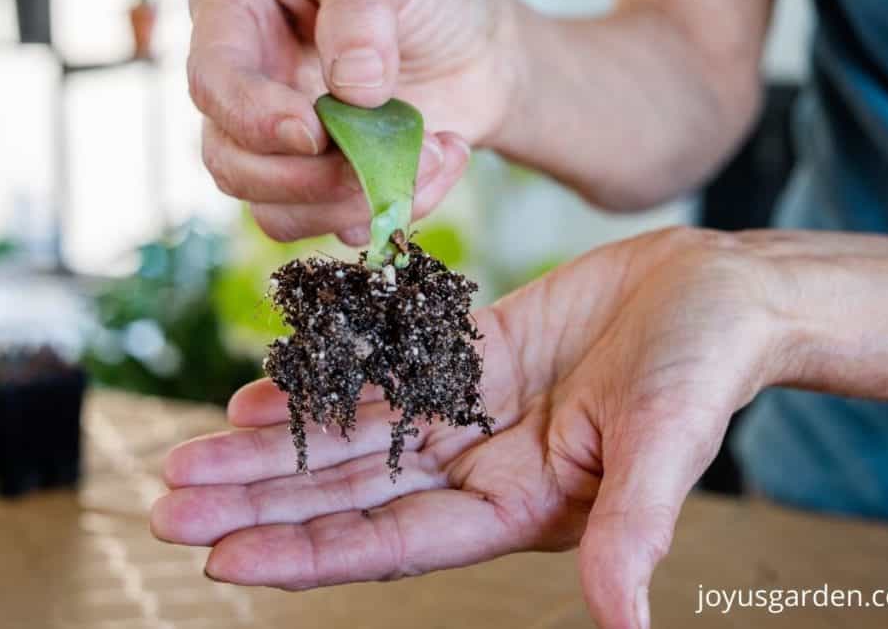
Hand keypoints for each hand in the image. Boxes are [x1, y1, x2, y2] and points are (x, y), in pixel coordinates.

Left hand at [151, 228, 792, 627]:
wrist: (720, 292)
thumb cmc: (705, 367)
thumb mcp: (664, 443)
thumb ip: (631, 527)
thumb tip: (626, 624)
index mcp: (518, 505)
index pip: (392, 542)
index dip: (308, 552)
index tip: (224, 559)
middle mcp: (481, 467)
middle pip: (350, 494)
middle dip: (261, 501)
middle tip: (168, 506)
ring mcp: (470, 411)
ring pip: (353, 436)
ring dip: (274, 445)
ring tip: (192, 454)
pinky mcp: (470, 354)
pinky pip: (382, 373)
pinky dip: (322, 384)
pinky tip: (259, 392)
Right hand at [189, 0, 521, 244]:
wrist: (476, 51)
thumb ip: (363, 7)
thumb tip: (351, 86)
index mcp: (237, 14)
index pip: (212, 81)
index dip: (255, 118)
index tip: (314, 131)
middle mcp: (243, 88)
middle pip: (231, 163)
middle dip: (310, 179)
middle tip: (378, 162)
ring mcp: (277, 147)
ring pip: (274, 212)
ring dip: (354, 203)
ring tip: (431, 158)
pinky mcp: (318, 189)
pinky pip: (329, 226)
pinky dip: (385, 214)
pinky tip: (434, 172)